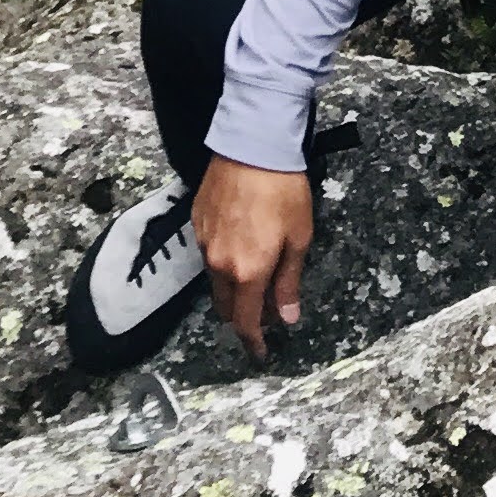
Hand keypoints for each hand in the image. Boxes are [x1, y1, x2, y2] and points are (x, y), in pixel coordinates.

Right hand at [192, 155, 312, 359]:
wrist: (252, 144)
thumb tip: (287, 318)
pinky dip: (223, 259)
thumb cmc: (284, 191)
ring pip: (215, 280)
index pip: (244, 321)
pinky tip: (239, 243)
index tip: (260, 352)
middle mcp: (219, 263)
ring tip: (253, 275)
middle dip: (242, 315)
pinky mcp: (196, 221)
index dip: (253, 341)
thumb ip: (288, 282)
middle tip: (262, 311)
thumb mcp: (298, 238)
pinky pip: (208, 253)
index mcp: (247, 272)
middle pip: (225, 306)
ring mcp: (204, 242)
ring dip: (232, 287)